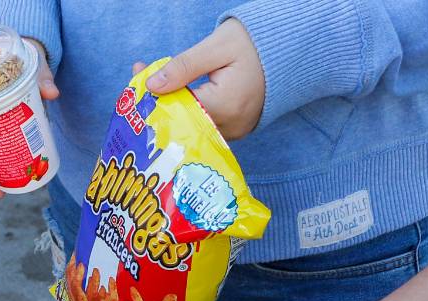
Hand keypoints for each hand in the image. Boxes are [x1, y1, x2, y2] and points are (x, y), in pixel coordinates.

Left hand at [136, 19, 263, 139]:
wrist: (290, 48)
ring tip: (155, 85)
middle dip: (158, 101)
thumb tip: (151, 85)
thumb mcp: (217, 47)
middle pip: (181, 121)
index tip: (137, 77)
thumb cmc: (254, 43)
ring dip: (172, 107)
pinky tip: (176, 95)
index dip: (154, 95)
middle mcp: (230, 126)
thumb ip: (184, 67)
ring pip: (191, 125)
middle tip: (140, 80)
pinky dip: (189, 111)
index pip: (176, 109)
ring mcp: (235, 130)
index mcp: (225, 105)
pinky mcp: (236, 129)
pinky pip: (204, 125)